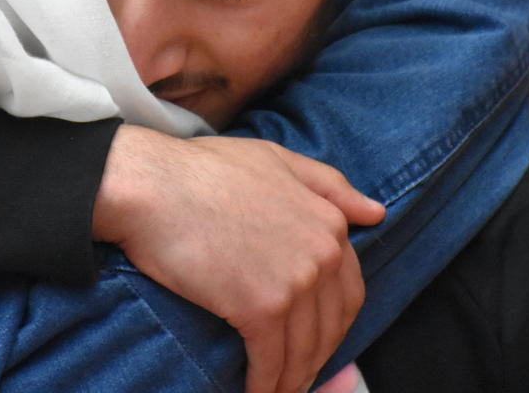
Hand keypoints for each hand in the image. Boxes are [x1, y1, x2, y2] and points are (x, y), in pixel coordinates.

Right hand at [92, 125, 384, 392]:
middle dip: (315, 356)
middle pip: (330, 325)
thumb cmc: (202, 168)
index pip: (348, 290)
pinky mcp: (261, 309)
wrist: (152, 184)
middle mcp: (322, 253)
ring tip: (276, 390)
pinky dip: (265, 385)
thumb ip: (327, 185)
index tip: (314, 339)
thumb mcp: (275, 158)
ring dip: (292, 377)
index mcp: (328, 221)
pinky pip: (271, 362)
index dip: (332, 322)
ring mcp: (295, 282)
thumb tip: (375, 212)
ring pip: (303, 349)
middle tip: (295, 373)